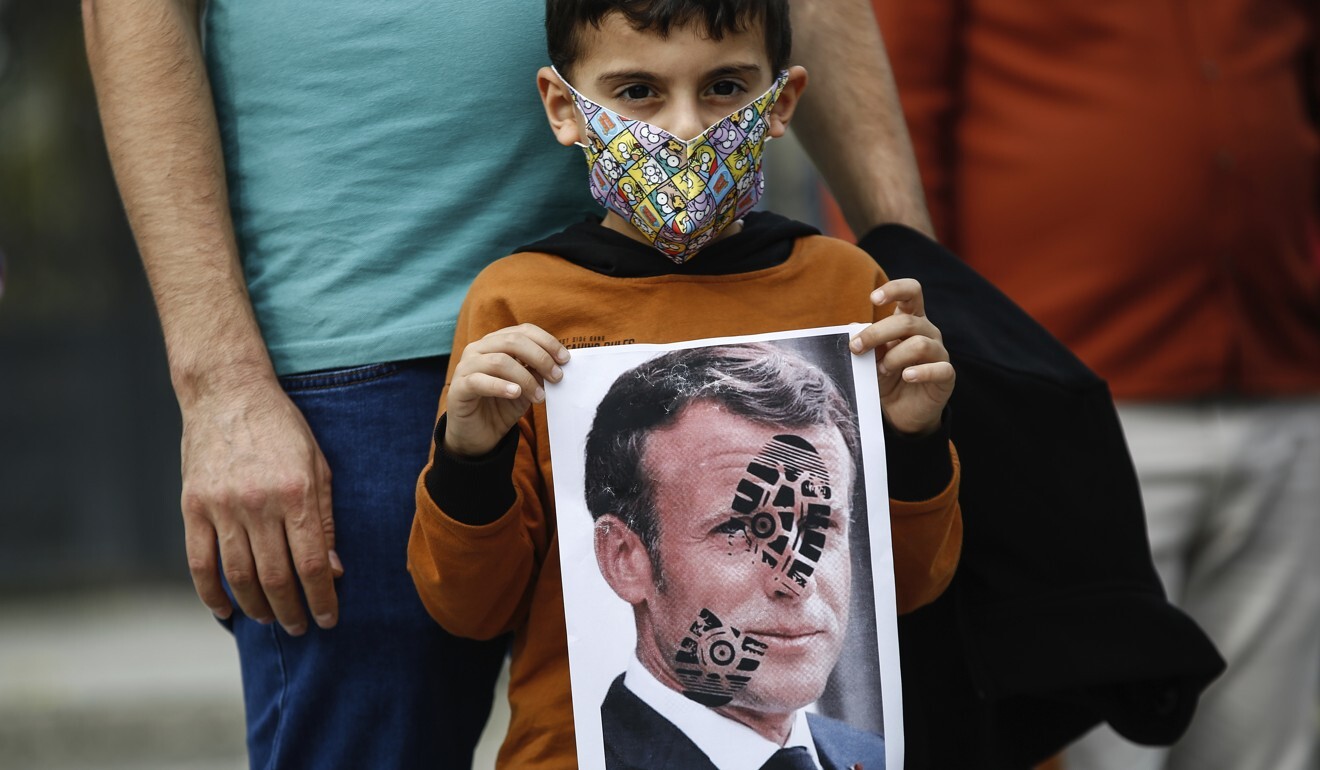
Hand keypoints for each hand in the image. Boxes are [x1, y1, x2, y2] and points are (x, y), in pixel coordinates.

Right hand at [179, 378, 341, 635]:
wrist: (228, 392)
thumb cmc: (282, 428)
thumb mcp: (318, 466)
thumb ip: (325, 519)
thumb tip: (334, 570)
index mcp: (296, 494)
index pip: (311, 564)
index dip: (322, 599)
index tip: (329, 619)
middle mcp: (259, 504)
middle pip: (276, 577)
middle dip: (292, 611)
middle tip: (302, 628)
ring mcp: (221, 507)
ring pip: (239, 575)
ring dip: (257, 607)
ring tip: (272, 620)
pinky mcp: (193, 506)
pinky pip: (200, 562)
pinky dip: (211, 593)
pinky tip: (226, 610)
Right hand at [444, 324, 569, 457]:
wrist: (479, 436)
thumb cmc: (502, 406)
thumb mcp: (526, 387)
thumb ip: (537, 372)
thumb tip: (557, 363)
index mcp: (495, 343)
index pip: (523, 331)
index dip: (547, 342)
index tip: (565, 360)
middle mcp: (478, 349)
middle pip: (512, 341)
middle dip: (540, 357)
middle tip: (556, 377)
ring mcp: (465, 367)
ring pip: (499, 361)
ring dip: (525, 378)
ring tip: (539, 396)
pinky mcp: (458, 388)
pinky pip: (479, 381)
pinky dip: (501, 386)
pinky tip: (515, 393)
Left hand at [850, 278, 954, 435]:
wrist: (902, 410)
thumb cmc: (887, 377)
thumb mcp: (871, 358)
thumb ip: (865, 342)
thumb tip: (852, 328)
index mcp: (910, 320)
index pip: (911, 292)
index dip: (895, 289)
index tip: (873, 298)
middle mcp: (927, 332)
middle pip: (907, 322)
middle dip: (877, 333)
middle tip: (857, 348)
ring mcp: (939, 353)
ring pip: (920, 344)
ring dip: (894, 357)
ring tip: (882, 370)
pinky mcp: (947, 375)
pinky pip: (940, 368)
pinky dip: (921, 372)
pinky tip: (907, 377)